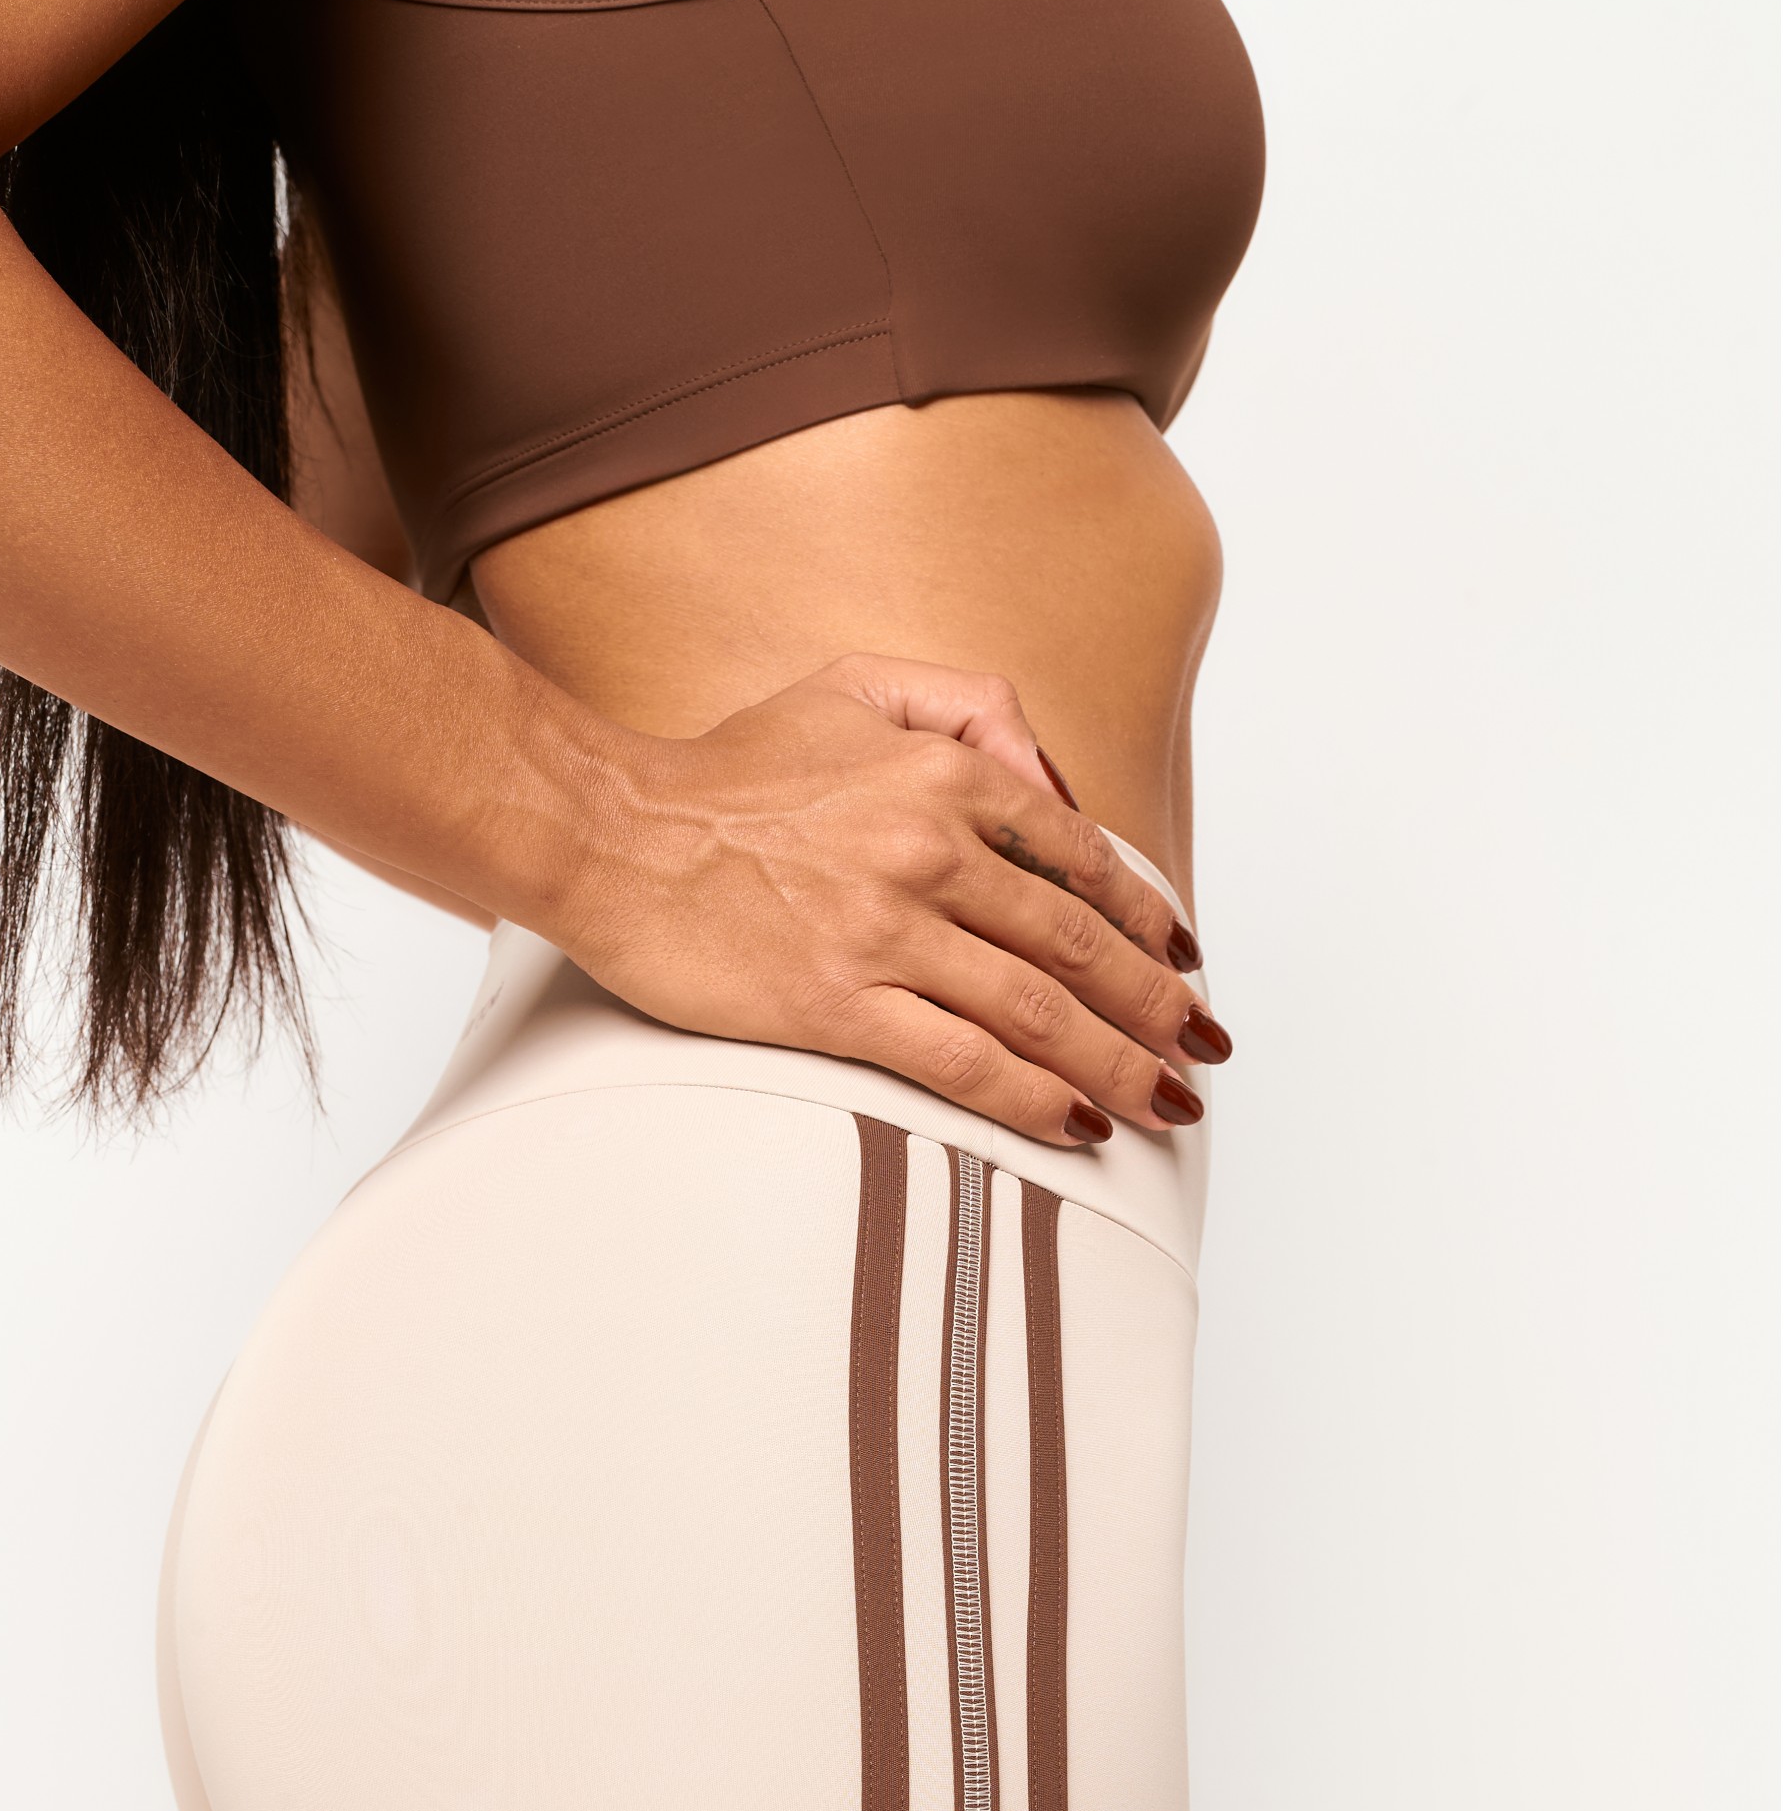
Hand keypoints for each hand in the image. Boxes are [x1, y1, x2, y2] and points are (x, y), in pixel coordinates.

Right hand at [553, 653, 1226, 1145]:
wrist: (611, 832)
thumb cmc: (725, 770)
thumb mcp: (853, 686)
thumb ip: (968, 706)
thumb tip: (1057, 781)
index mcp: (942, 774)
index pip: (1079, 860)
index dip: (1146, 922)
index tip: (1182, 966)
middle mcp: (927, 850)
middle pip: (1078, 948)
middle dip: (1157, 1011)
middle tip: (1200, 1056)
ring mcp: (883, 932)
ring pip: (1036, 1011)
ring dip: (1117, 1065)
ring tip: (1165, 1107)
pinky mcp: (835, 1003)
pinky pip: (962, 1061)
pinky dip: (1031, 1098)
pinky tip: (1077, 1123)